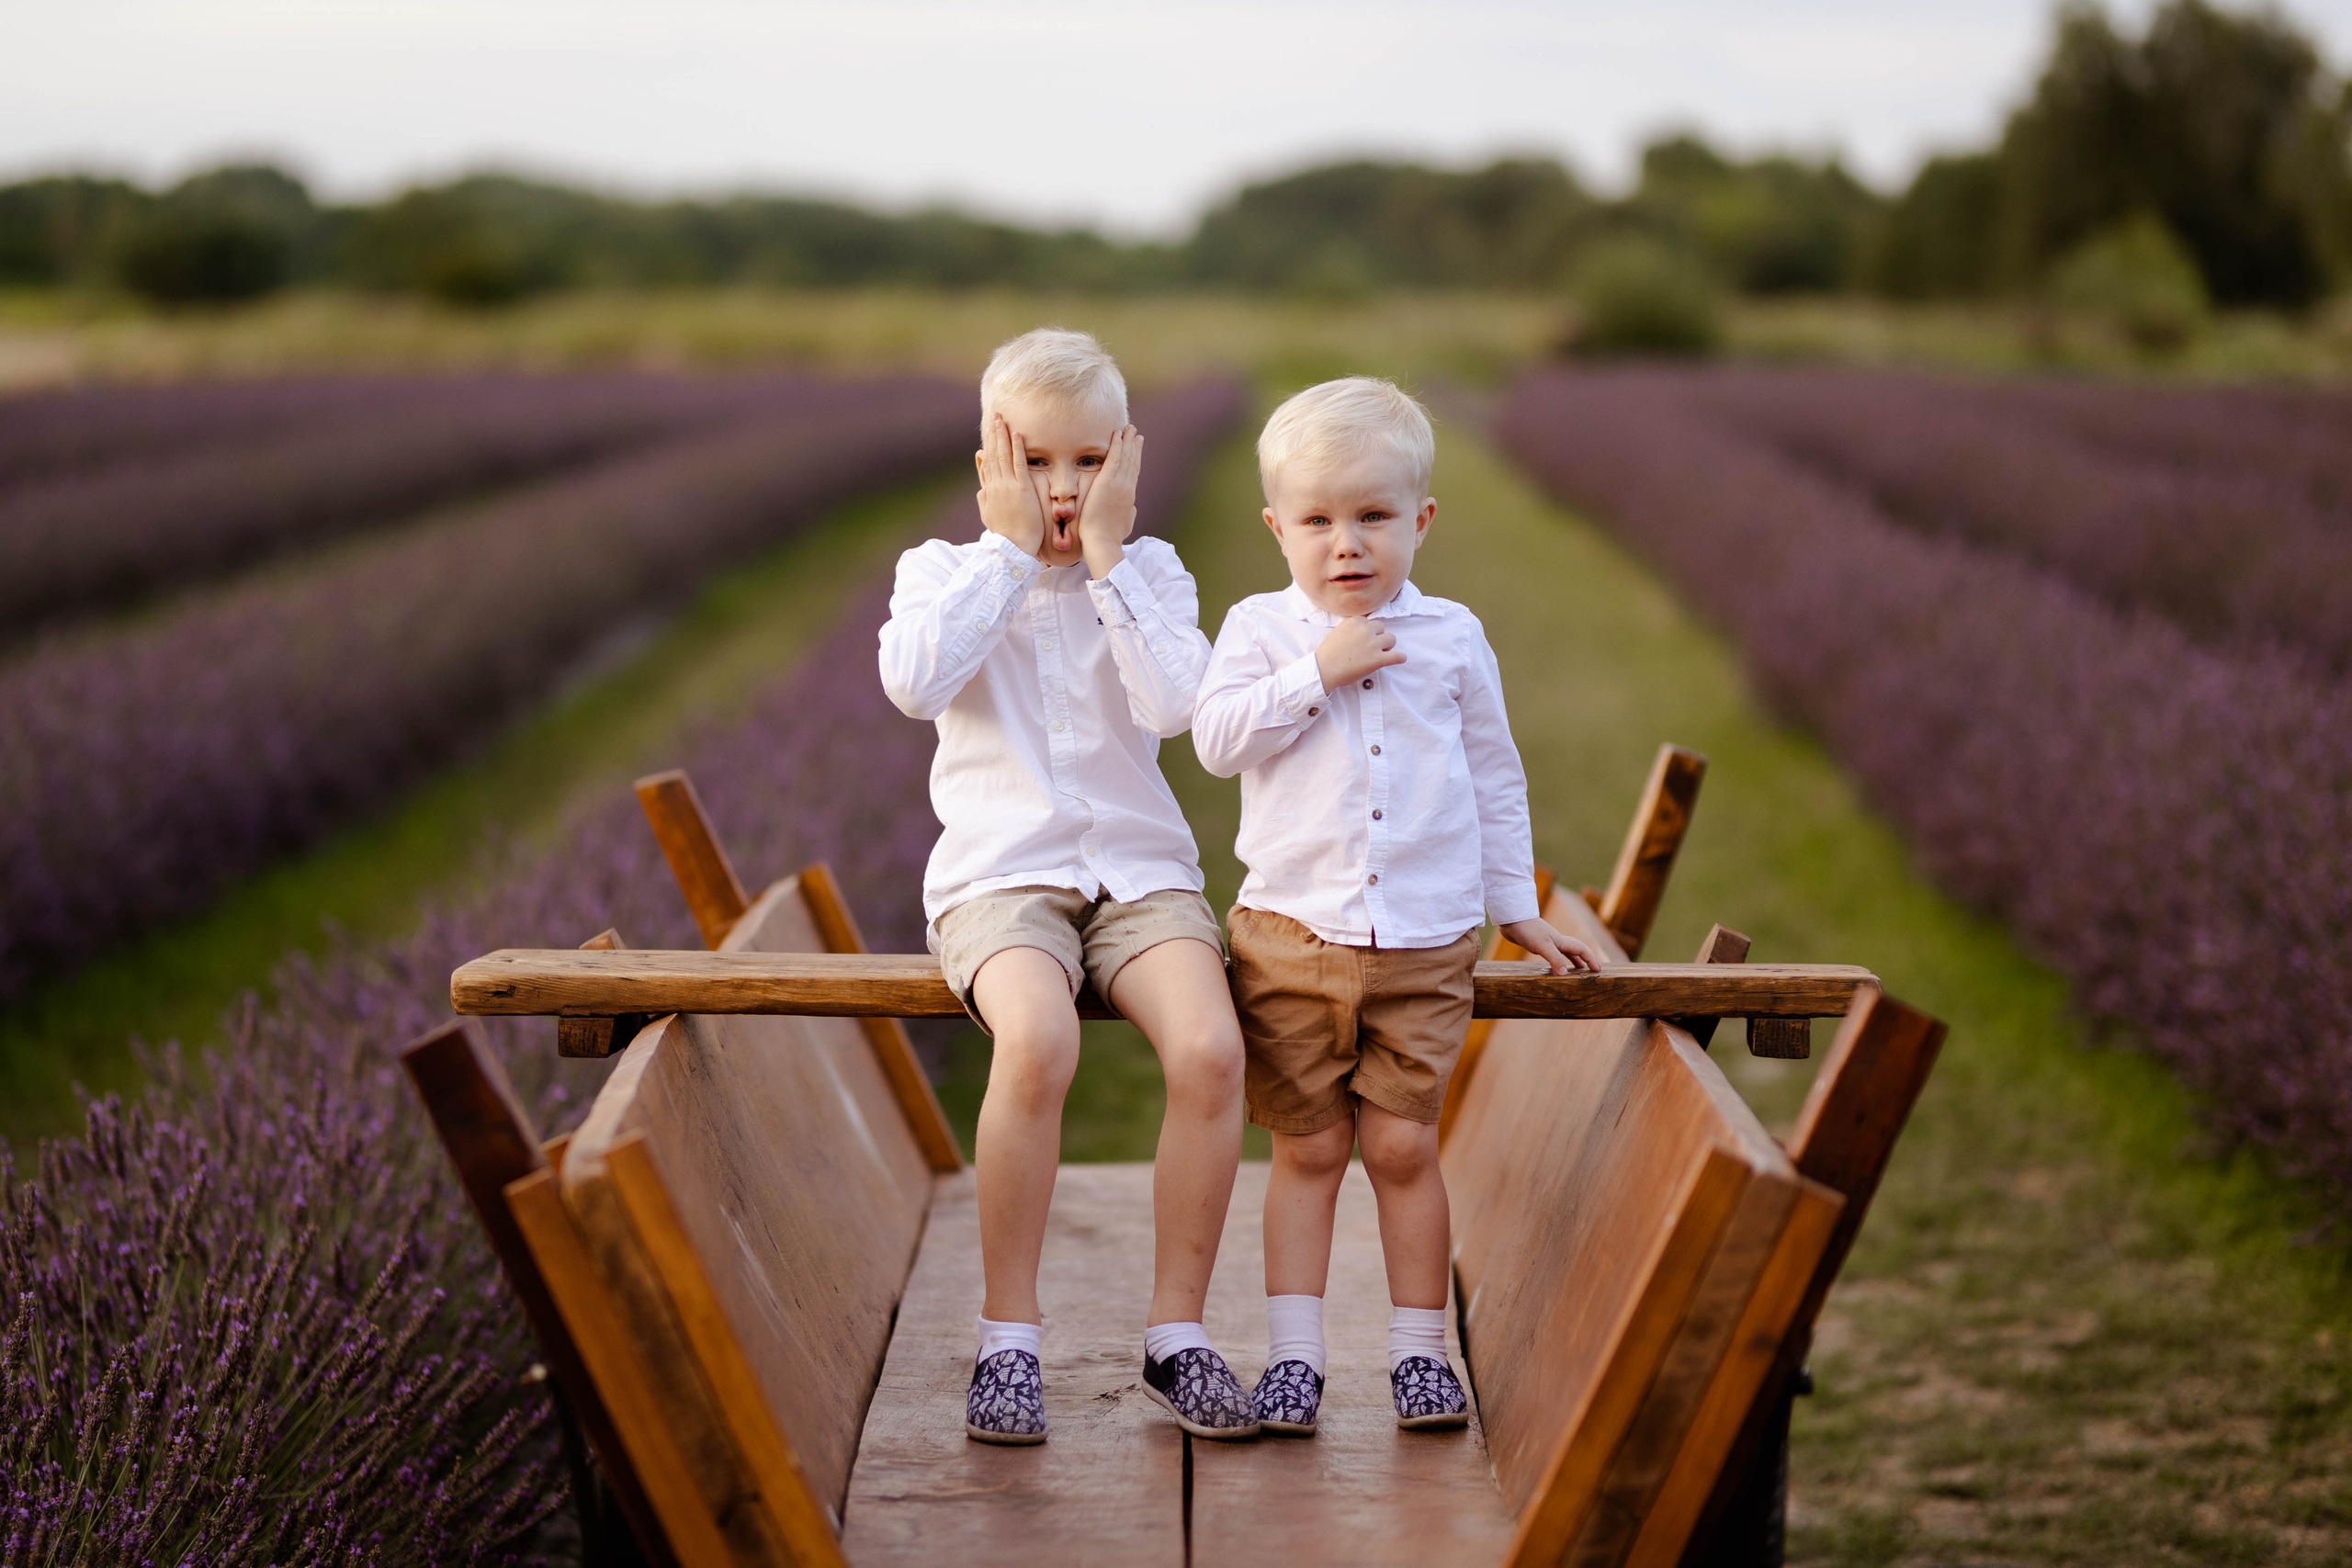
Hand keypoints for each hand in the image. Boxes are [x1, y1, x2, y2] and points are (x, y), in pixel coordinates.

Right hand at [975, 413, 1044, 557]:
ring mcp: (1007, 486)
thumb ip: (984, 499)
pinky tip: (1016, 435)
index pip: (987, 463)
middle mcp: (995, 485)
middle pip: (993, 454)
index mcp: (988, 491)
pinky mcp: (1021, 489)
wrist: (1011, 548)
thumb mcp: (988, 516)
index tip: (988, 431)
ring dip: (1002, 436)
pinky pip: (1019, 464)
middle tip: (994, 416)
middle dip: (993, 434)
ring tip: (1002, 419)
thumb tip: (982, 487)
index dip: (988, 445)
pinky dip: (1017, 449)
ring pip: (1003, 456)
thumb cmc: (1004, 535)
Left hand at [1078, 424, 1141, 576]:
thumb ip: (1129, 513)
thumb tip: (1131, 509)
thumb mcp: (1124, 524)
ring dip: (1127, 441)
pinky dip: (1117, 445)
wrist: (1102, 541)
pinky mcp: (1108, 481)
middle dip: (1134, 446)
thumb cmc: (1109, 537)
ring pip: (1125, 457)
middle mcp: (1128, 487)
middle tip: (1136, 432)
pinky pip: (1114, 458)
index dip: (1136, 458)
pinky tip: (1117, 434)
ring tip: (1129, 428)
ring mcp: (1119, 484)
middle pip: (1133, 462)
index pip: (1133, 473)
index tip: (1137, 447)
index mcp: (1129, 497)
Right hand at [1314, 616, 1405, 691]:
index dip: (1368, 632)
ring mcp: (1373, 644)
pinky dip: (1400, 658)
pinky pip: (1397, 656)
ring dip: (1387, 646)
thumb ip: (1352, 627)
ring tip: (1380, 654)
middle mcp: (1365, 630)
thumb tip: (1366, 629)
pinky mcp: (1378, 659)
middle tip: (1371, 648)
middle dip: (1378, 636)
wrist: (1324, 669)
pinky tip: (1399, 659)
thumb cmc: (1328, 653)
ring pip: (1392, 639)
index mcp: (1355, 621)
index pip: (1370, 622)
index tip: (1362, 641)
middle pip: (1382, 627)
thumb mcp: (1339, 631)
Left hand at [1499, 917, 1601, 974]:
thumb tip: (1565, 974)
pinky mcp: (1537, 943)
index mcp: (1561, 941)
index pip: (1582, 950)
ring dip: (1573, 960)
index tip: (1598, 970)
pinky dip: (1558, 959)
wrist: (1511, 918)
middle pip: (1576, 949)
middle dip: (1586, 959)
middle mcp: (1556, 941)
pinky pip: (1553, 953)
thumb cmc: (1527, 931)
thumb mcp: (1542, 946)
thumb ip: (1555, 959)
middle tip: (1592, 970)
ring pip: (1565, 951)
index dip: (1591, 959)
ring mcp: (1547, 941)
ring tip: (1577, 971)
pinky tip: (1553, 964)